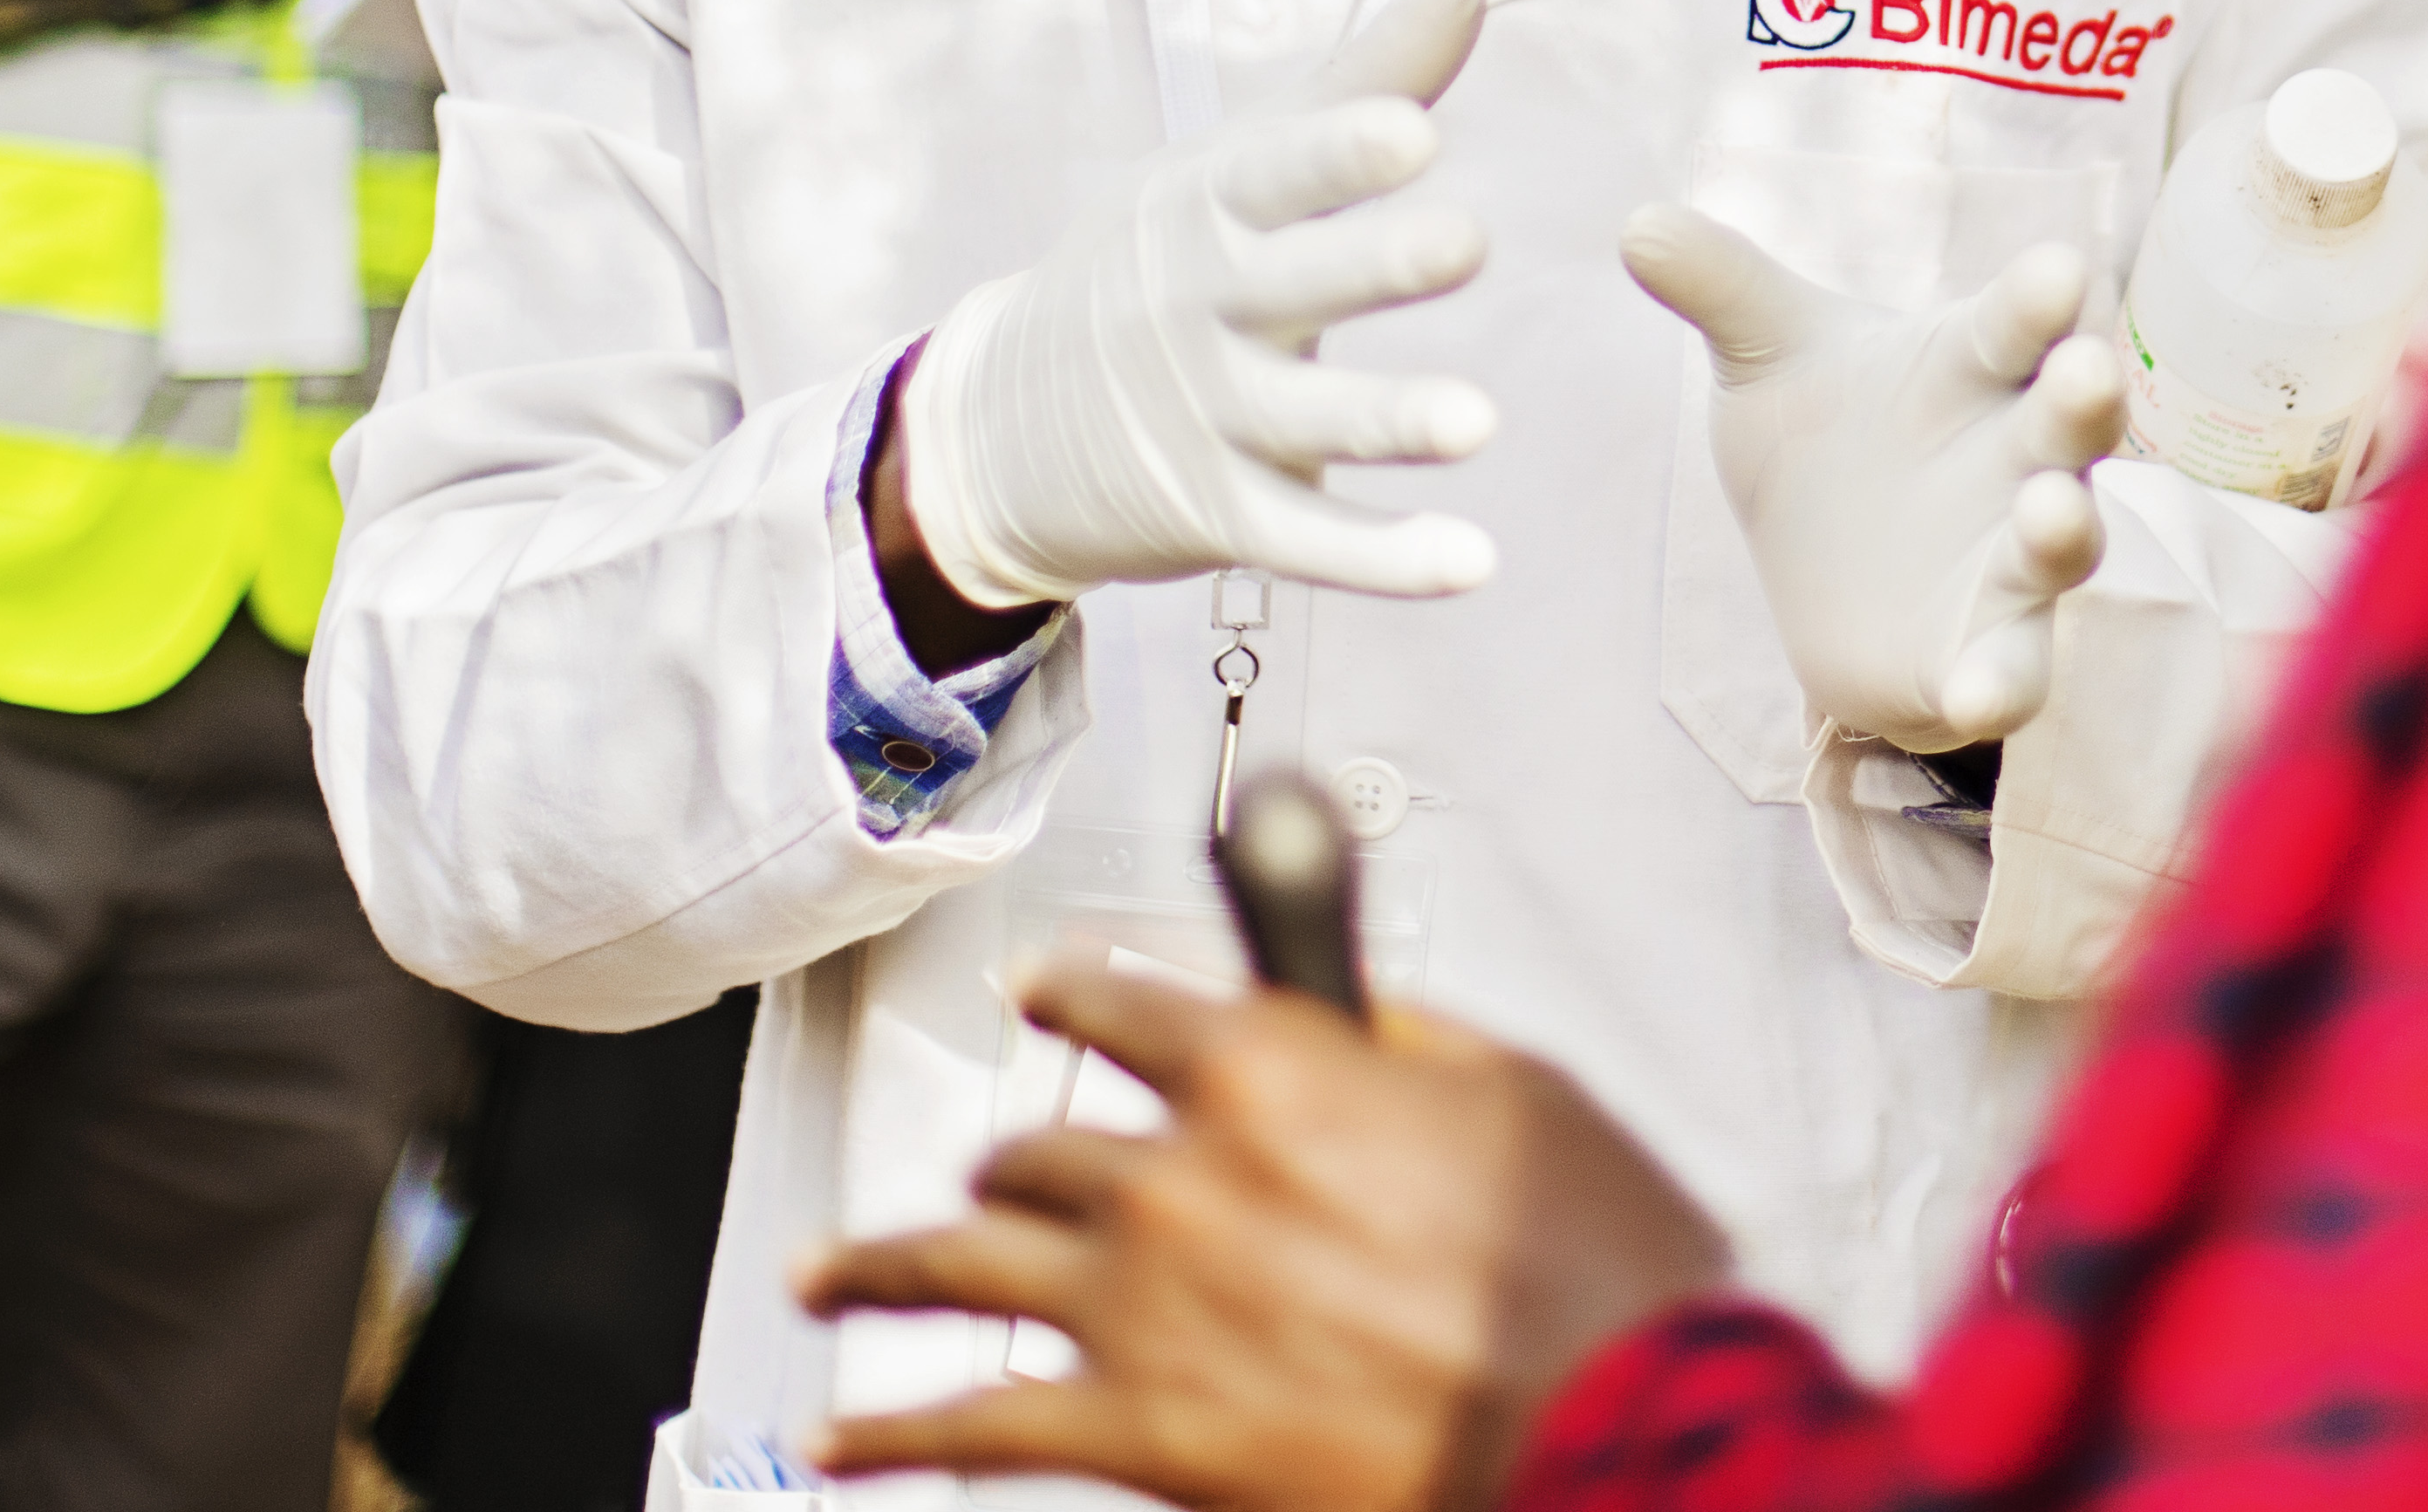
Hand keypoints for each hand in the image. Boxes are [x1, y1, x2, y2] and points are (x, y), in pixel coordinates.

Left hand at [803, 957, 1729, 1511]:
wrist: (1599, 1422)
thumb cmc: (1580, 1275)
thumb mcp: (1513, 1090)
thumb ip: (1396, 1038)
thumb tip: (1339, 1012)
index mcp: (1269, 1065)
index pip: (1122, 1002)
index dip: (1071, 993)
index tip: (1043, 995)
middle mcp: (1179, 1172)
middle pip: (1040, 1148)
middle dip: (1015, 1160)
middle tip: (993, 1174)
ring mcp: (1141, 1304)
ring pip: (961, 1264)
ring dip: (881, 1266)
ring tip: (828, 1275)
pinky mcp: (1134, 1429)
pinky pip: (968, 1426)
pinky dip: (887, 1432)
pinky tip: (842, 1434)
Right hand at [892, 0, 1502, 612]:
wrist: (1000, 429)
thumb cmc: (1160, 268)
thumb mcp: (1237, 166)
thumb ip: (1368, 77)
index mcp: (1208, 211)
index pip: (1276, 174)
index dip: (1339, 152)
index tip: (1413, 129)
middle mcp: (1200, 309)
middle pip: (1294, 285)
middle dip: (1374, 265)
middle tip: (1466, 241)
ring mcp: (1202, 417)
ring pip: (1306, 422)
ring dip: (1389, 422)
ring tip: (1478, 422)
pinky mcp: (1213, 514)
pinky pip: (1304, 541)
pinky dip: (1383, 559)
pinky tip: (1470, 560)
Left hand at [1622, 192, 2119, 750]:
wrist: (1826, 572)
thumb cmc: (1827, 433)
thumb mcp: (1769, 353)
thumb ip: (1721, 286)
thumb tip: (1635, 223)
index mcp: (1978, 365)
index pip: (2019, 321)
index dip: (2041, 296)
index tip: (2059, 269)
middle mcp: (2020, 457)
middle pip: (2069, 421)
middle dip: (2085, 397)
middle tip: (2088, 368)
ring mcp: (2013, 558)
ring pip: (2064, 543)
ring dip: (2066, 530)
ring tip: (2053, 513)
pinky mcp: (1990, 651)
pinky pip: (2015, 672)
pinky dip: (2003, 684)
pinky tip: (1976, 698)